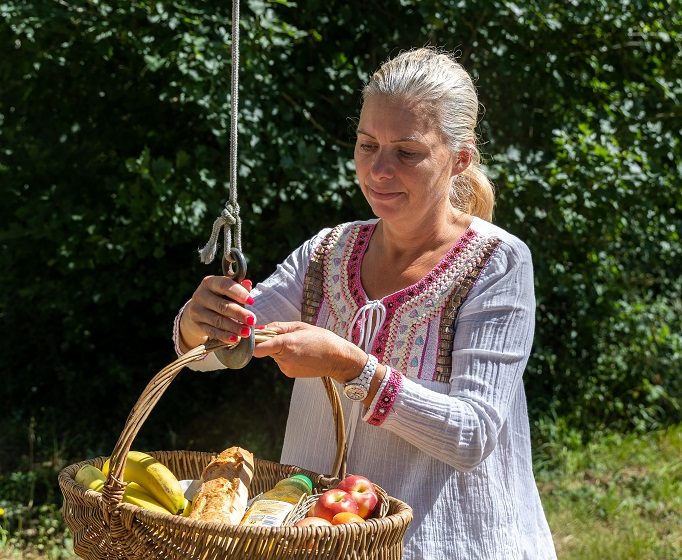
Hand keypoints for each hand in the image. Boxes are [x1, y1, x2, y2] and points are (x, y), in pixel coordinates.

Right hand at [178, 276, 255, 349]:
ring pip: (217, 320)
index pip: (224, 285)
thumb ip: (239, 287)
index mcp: (210, 282)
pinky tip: (235, 339)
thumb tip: (248, 284)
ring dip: (234, 327)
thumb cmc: (219, 297)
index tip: (252, 301)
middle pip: (221, 305)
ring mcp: (197, 311)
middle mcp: (200, 295)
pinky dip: (225, 336)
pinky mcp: (197, 325)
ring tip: (247, 332)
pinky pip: (212, 332)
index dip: (239, 293)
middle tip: (252, 320)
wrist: (197, 310)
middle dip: (239, 313)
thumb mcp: (227, 291)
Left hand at [252, 322, 367, 382]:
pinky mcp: (289, 374)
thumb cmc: (321, 338)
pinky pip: (282, 362)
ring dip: (280, 350)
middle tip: (287, 336)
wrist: (337, 359)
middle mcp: (284, 358)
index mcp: (286, 343)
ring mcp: (286, 368)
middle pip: (265, 349)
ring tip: (299, 346)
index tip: (252, 337)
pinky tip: (301, 355)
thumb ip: (278, 327)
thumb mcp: (300, 326)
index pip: (258, 348)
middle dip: (270, 342)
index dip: (252, 342)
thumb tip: (260, 329)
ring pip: (274, 355)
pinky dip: (287, 357)